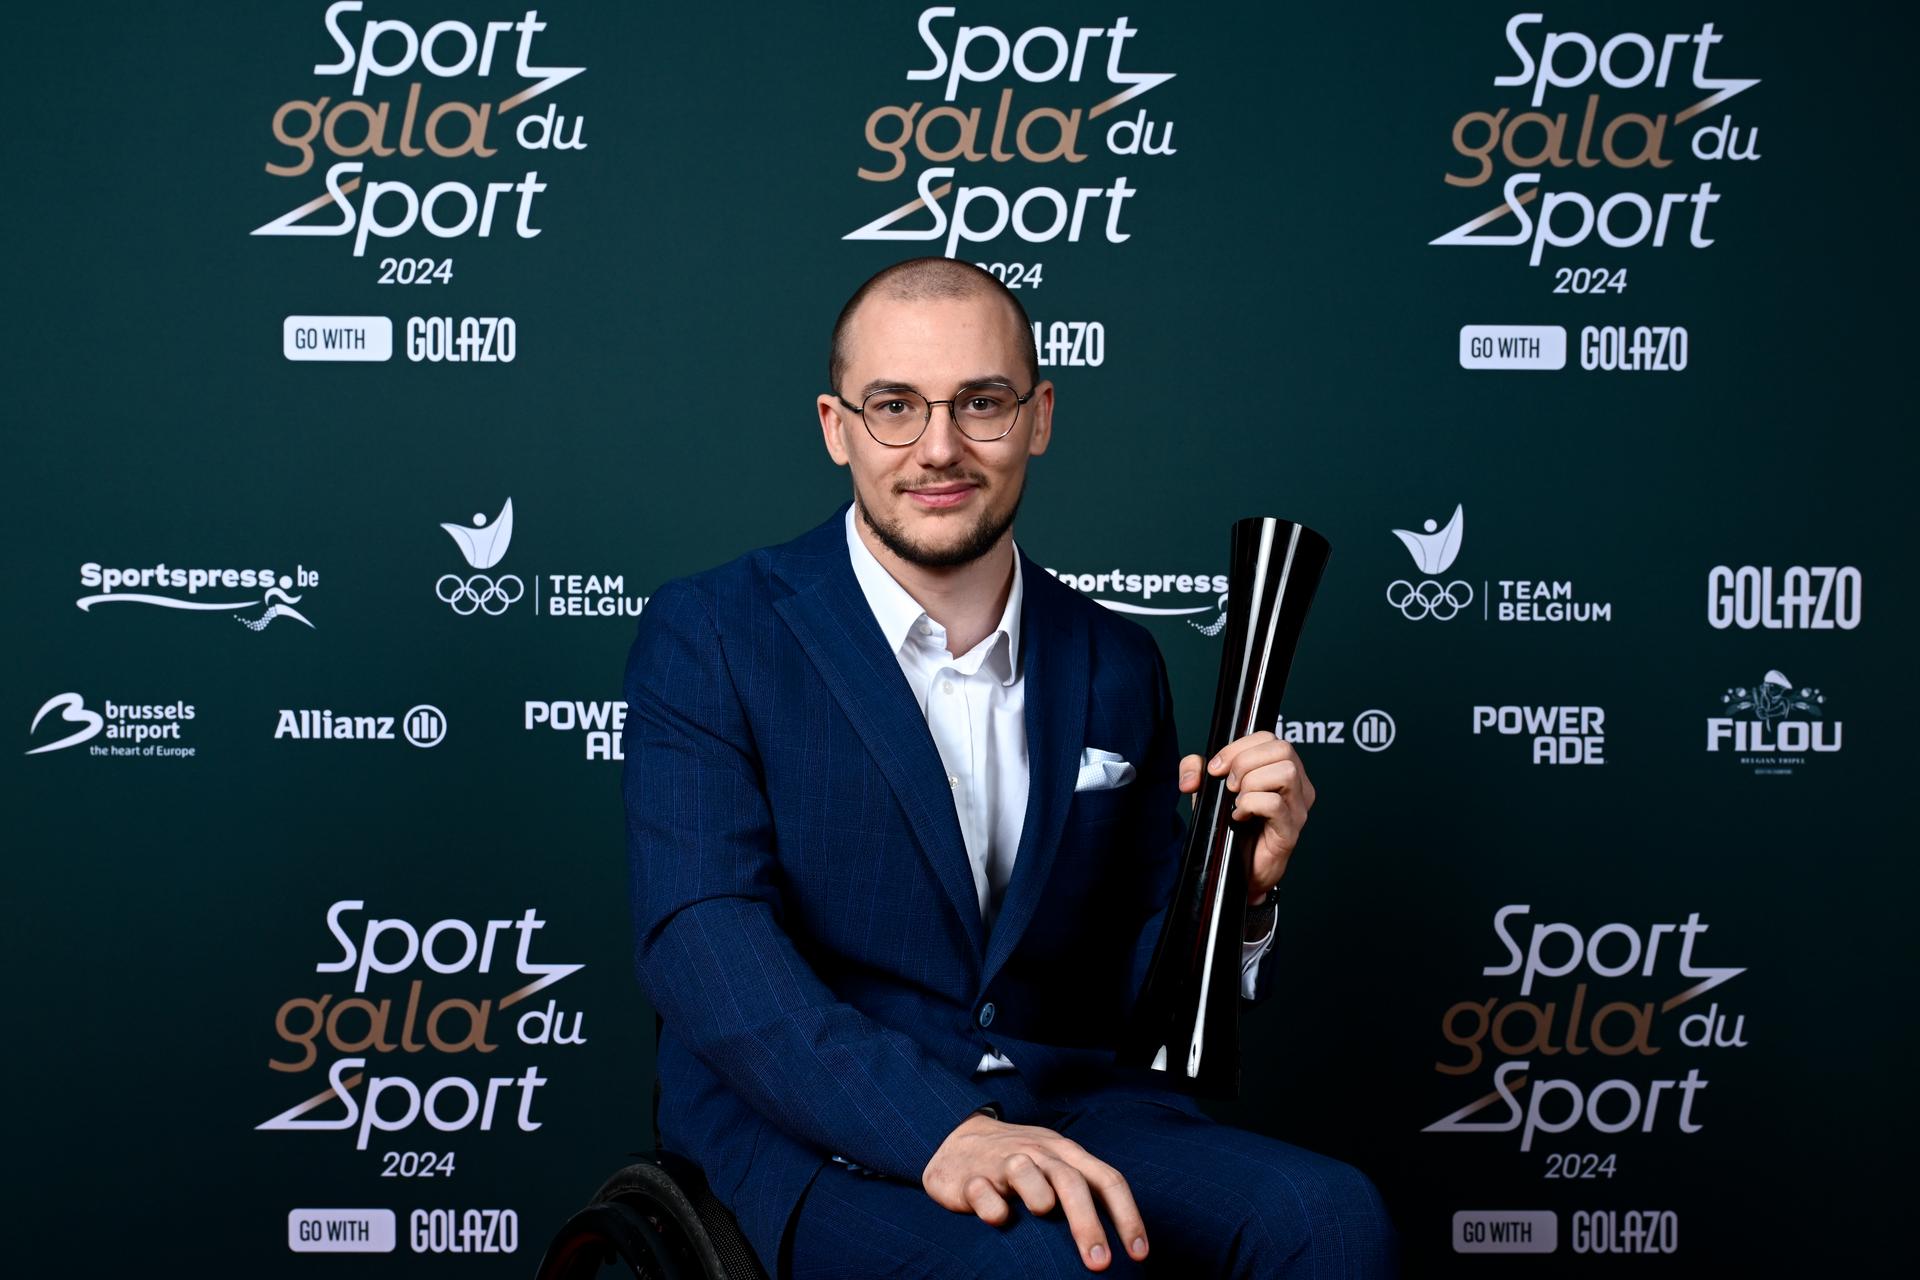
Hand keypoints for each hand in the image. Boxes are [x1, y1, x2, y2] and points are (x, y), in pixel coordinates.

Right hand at [922, 1111, 1148, 1270]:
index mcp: (1067, 1154)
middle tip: (1100, 1264)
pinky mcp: (970, 1178)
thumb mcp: (1057, 1167)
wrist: (958, 1138)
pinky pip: (983, 1193)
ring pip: (1026, 1172)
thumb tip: (1123, 1243)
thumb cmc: (1022, 1163)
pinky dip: (993, 1209)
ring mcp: (1003, 1162)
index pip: (1107, 1180)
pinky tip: (998, 1219)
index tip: (1139, 1255)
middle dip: (1088, 1225)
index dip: (1128, 1217)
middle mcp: (1039, 1154)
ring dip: (1039, 1198)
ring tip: (1041, 1214)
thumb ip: (1086, 1193)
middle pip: (1071, 1183)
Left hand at [1178, 730, 1315, 903]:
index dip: (1238, 746)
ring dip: (1251, 782)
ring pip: (1285, 772)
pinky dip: (1250, 805)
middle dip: (1245, 761)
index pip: (1269, 737)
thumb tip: (1191, 776)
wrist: (1234, 870)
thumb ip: (1195, 770)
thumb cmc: (1229, 828)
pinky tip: (1239, 817)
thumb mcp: (1208, 791)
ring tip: (1237, 800)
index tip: (1216, 768)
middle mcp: (1298, 786)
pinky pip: (1274, 803)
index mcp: (1282, 769)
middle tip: (1229, 784)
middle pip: (1283, 748)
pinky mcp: (1290, 831)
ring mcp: (1298, 809)